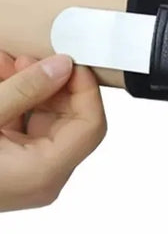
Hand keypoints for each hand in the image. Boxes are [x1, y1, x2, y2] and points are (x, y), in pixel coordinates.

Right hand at [0, 52, 106, 211]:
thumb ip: (24, 90)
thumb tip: (62, 65)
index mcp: (44, 172)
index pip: (91, 126)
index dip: (85, 89)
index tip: (70, 60)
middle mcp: (43, 176)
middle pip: (71, 120)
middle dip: (53, 83)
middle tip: (28, 57)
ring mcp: (28, 171)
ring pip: (48, 119)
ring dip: (32, 87)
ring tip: (7, 63)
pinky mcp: (12, 163)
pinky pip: (26, 125)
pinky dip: (16, 100)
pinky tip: (0, 79)